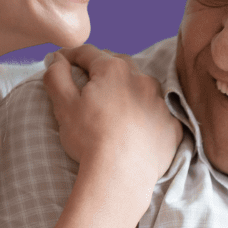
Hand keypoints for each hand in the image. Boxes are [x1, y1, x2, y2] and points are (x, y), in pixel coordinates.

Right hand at [43, 45, 180, 184]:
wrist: (121, 174)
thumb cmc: (90, 138)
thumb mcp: (64, 105)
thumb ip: (57, 76)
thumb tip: (56, 59)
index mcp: (113, 70)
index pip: (88, 53)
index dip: (71, 55)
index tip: (61, 61)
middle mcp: (142, 79)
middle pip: (118, 64)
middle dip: (102, 68)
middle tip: (88, 80)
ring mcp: (161, 102)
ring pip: (142, 86)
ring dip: (128, 89)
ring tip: (115, 104)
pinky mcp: (172, 125)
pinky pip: (157, 112)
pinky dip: (146, 114)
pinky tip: (135, 126)